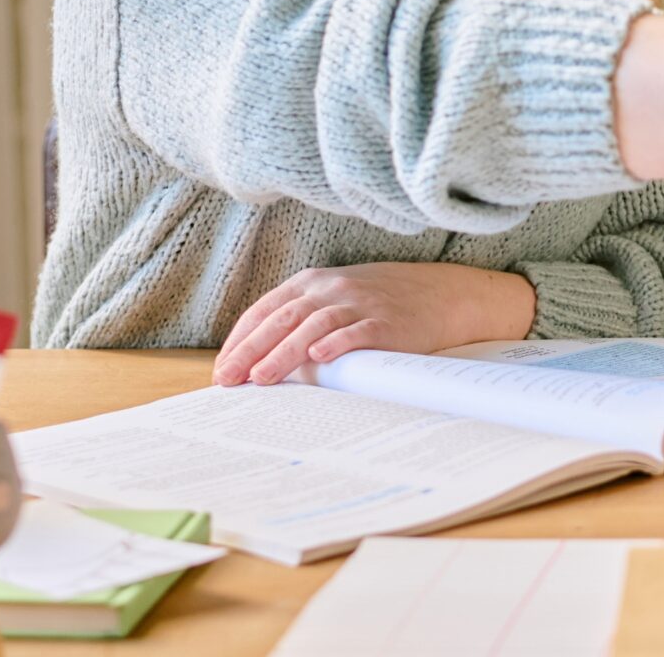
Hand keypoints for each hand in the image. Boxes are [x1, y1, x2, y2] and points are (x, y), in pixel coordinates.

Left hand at [213, 262, 535, 385]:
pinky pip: (357, 330)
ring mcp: (359, 302)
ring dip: (283, 352)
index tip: (222, 371)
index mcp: (311, 284)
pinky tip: (319, 357)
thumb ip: (298, 325)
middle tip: (229, 380)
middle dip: (251, 351)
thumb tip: (257, 366)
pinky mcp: (387, 321)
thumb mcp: (335, 303)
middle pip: (282, 319)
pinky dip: (336, 342)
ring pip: (312, 326)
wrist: (442, 294)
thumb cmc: (380, 304)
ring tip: (261, 378)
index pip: (264, 311)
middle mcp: (331, 289)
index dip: (240, 341)